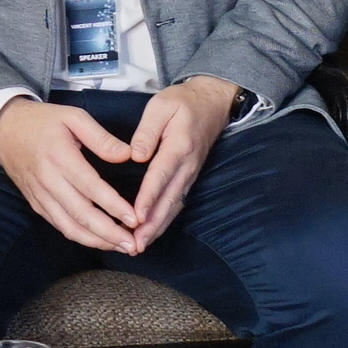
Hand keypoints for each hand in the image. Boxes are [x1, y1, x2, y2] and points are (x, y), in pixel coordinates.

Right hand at [0, 100, 148, 254]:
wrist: (5, 130)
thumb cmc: (43, 121)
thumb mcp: (73, 116)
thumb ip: (101, 137)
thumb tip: (127, 155)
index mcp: (60, 157)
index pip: (90, 187)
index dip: (113, 205)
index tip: (135, 218)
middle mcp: (49, 181)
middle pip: (81, 214)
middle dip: (109, 233)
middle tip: (134, 245)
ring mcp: (41, 196)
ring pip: (69, 226)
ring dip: (97, 241)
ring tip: (122, 247)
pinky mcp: (37, 204)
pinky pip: (59, 225)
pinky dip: (81, 236)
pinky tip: (100, 240)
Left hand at [120, 77, 242, 246]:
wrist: (212, 102)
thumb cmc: (183, 102)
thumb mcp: (161, 105)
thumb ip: (147, 130)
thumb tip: (136, 155)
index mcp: (179, 146)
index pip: (161, 175)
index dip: (148, 197)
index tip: (136, 216)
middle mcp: (187, 165)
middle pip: (169, 199)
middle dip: (153, 224)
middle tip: (136, 244)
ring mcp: (190, 173)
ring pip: (174, 206)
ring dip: (158, 227)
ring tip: (140, 245)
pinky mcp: (189, 177)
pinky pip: (177, 202)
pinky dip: (165, 220)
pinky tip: (152, 232)